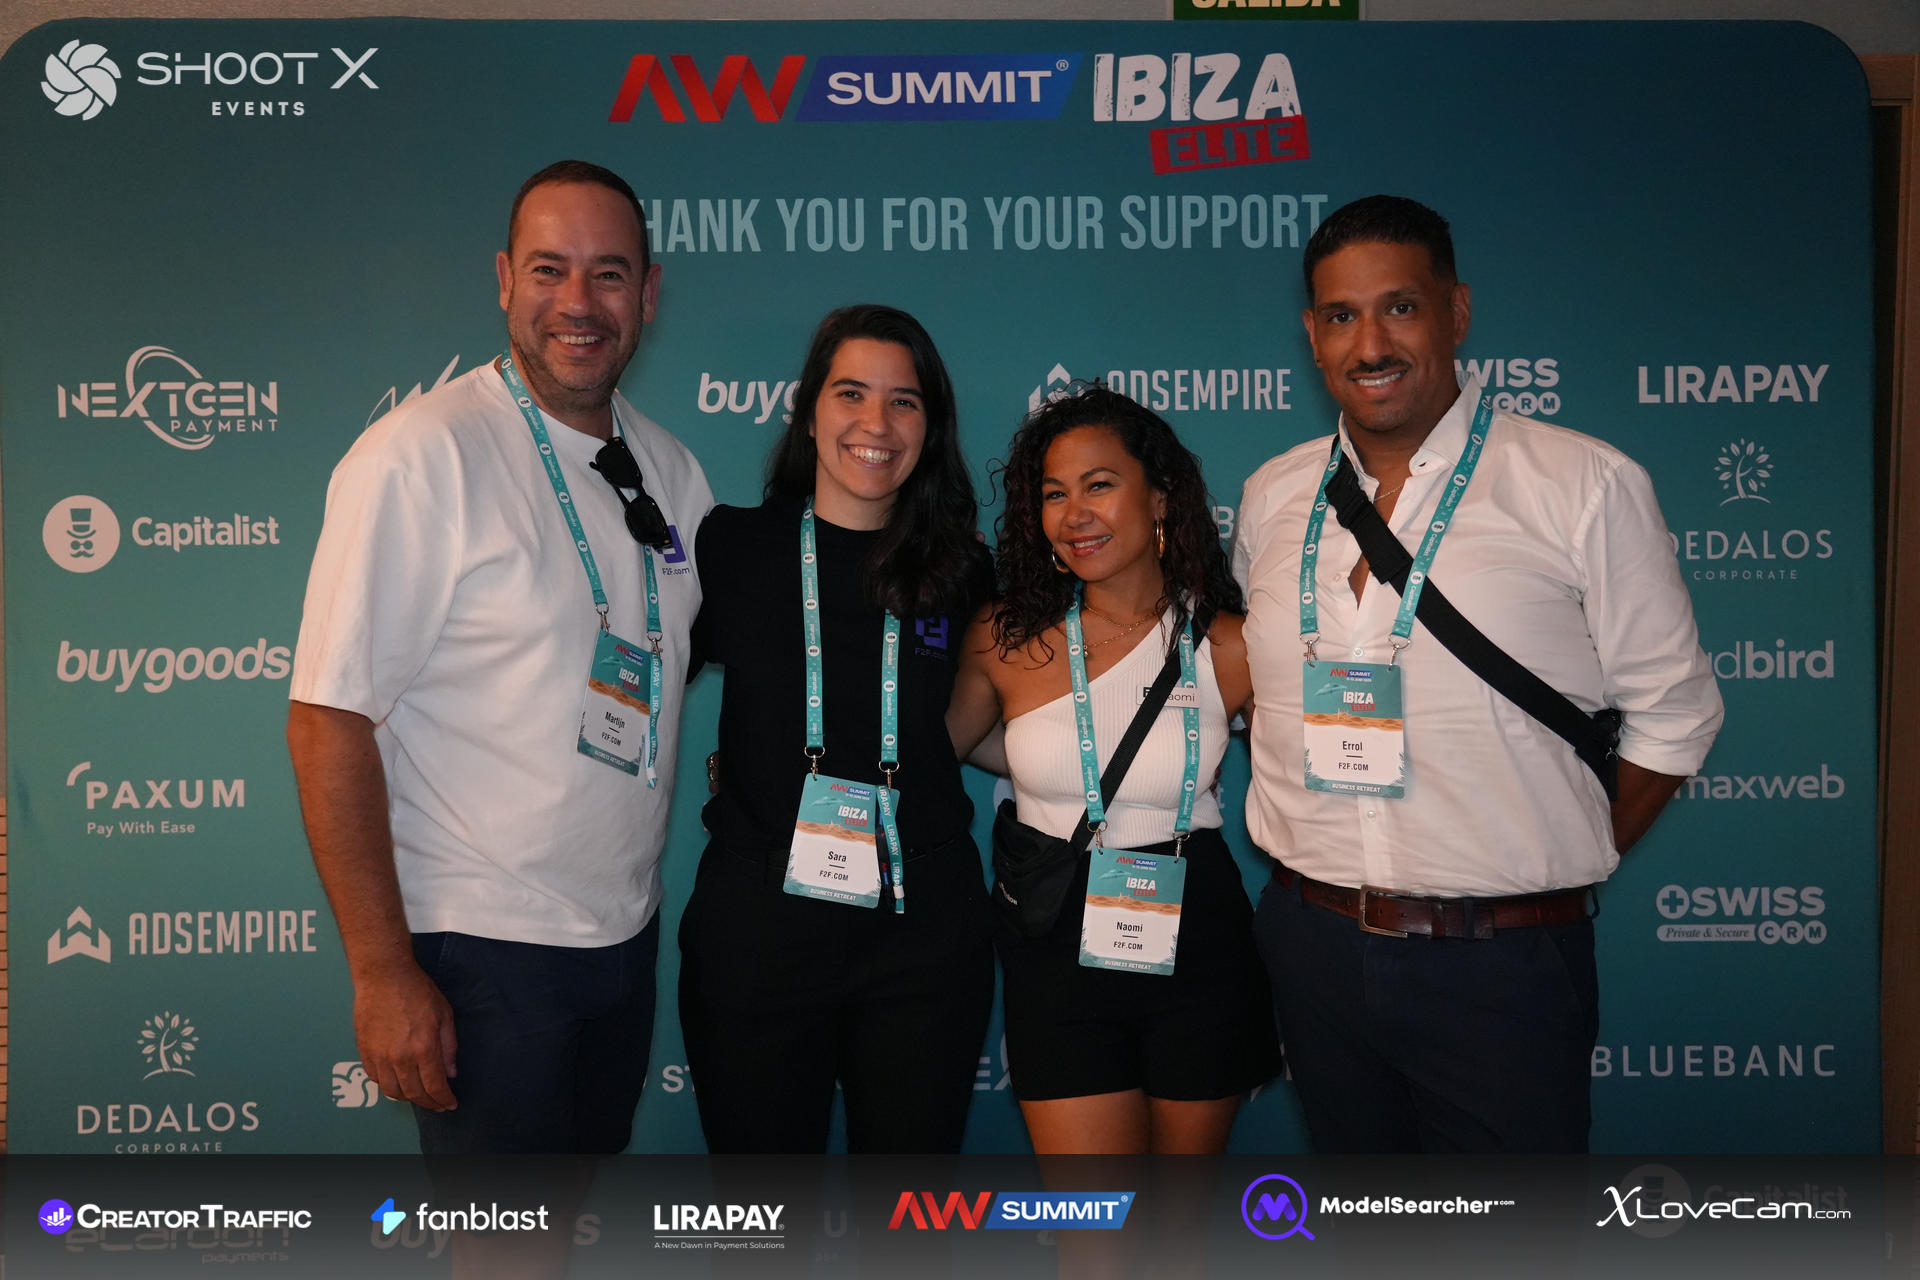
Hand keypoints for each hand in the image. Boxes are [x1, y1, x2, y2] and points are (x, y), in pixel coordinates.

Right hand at [353, 962, 458, 1110]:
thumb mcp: (444, 1015)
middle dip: (429, 1103)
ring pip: (392, 1091)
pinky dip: (388, 1085)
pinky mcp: (364, 1051)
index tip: (450, 1104)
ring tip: (419, 1095)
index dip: (443, 1100)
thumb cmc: (417, 990)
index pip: (434, 1087)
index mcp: (423, 1048)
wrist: (384, 976)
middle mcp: (399, 1057)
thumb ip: (448, 1047)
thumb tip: (450, 1073)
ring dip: (407, 1097)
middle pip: (414, 1094)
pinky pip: (375, 1079)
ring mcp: (379, 1056)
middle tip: (438, 1104)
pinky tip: (398, 1081)